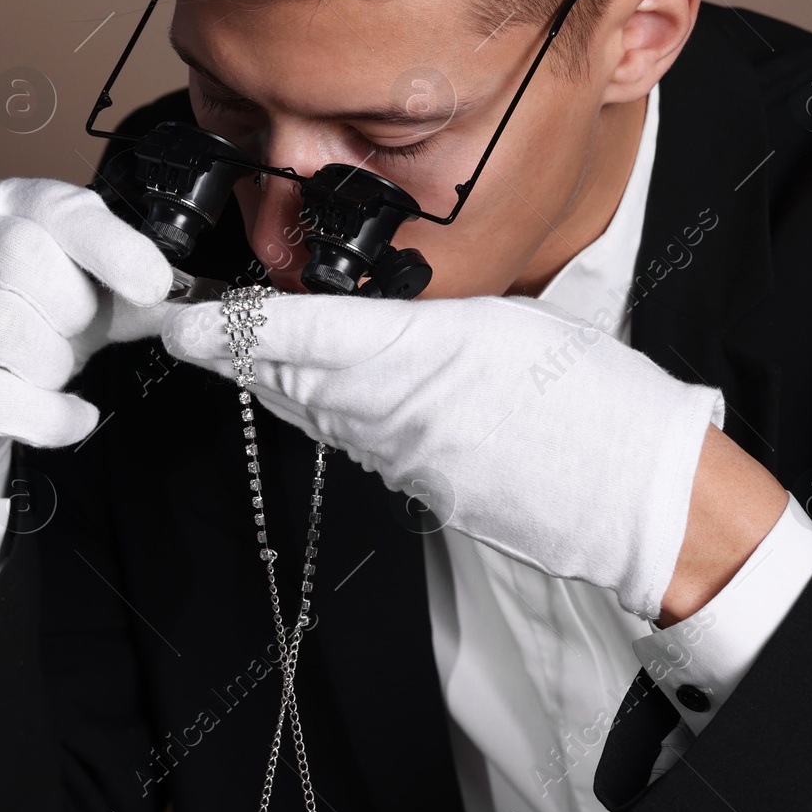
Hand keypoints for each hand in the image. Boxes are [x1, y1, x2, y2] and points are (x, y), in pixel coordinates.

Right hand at [0, 177, 173, 490]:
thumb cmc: (20, 322)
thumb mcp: (77, 291)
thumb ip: (129, 292)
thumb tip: (193, 307)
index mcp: (2, 205)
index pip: (57, 208)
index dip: (112, 247)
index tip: (155, 284)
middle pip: (25, 261)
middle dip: (73, 308)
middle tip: (77, 329)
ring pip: (8, 330)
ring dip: (55, 363)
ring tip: (54, 367)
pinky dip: (50, 417)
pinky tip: (70, 415)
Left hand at [162, 291, 724, 618]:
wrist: (634, 495)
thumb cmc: (592, 396)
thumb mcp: (510, 322)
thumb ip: (430, 316)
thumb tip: (381, 317)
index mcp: (417, 352)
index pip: (298, 334)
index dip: (228, 327)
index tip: (178, 319)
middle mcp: (392, 410)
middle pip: (285, 376)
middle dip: (231, 350)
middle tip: (188, 323)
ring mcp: (398, 454)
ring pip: (310, 409)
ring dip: (269, 377)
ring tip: (234, 347)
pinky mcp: (413, 483)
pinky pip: (347, 441)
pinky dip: (319, 410)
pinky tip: (311, 391)